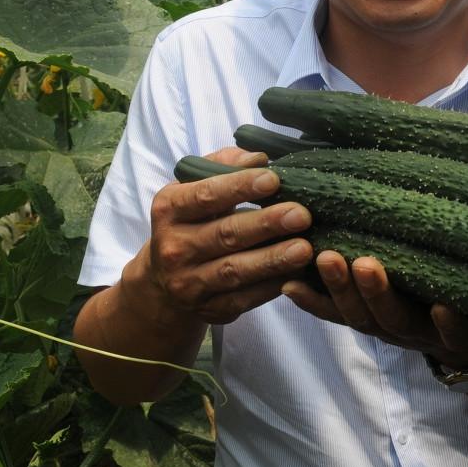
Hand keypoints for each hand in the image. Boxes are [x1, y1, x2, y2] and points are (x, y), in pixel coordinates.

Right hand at [142, 147, 313, 324]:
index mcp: (169, 210)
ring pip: (235, 270)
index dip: (239, 187)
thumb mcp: (193, 187)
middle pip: (224, 235)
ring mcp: (189, 283)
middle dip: (265, 225)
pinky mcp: (209, 309)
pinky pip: (244, 299)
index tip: (273, 179)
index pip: (205, 196)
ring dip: (272, 260)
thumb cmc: (192, 220)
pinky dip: (272, 286)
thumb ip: (223, 165)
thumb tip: (258, 157)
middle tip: (301, 215)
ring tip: (304, 248)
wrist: (163, 281)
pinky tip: (297, 274)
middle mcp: (174, 248)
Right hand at [281, 251, 467, 369]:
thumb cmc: (429, 307)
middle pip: (361, 314)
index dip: (312, 300)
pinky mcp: (466, 339)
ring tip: (367, 265)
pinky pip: (456, 333)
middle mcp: (395, 328)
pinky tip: (442, 306)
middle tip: (327, 256)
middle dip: (341, 286)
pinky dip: (447, 322)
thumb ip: (366, 267)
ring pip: (397, 320)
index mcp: (376, 317)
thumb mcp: (396, 292)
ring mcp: (428, 334)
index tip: (287, 280)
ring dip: (379, 294)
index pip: (337, 310)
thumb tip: (330, 228)